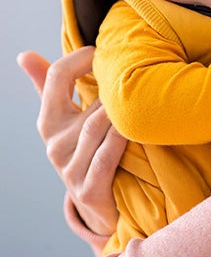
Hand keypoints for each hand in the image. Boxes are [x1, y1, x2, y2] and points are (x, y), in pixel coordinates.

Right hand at [17, 47, 126, 236]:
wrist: (98, 206)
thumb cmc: (84, 151)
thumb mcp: (64, 118)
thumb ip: (48, 85)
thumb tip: (24, 55)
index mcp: (48, 121)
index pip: (57, 77)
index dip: (81, 57)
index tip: (103, 51)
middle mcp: (54, 144)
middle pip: (88, 103)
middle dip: (115, 89)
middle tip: (137, 76)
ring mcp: (70, 168)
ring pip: (98, 126)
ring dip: (121, 112)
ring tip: (140, 100)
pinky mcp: (88, 188)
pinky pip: (108, 154)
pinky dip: (122, 137)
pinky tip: (135, 126)